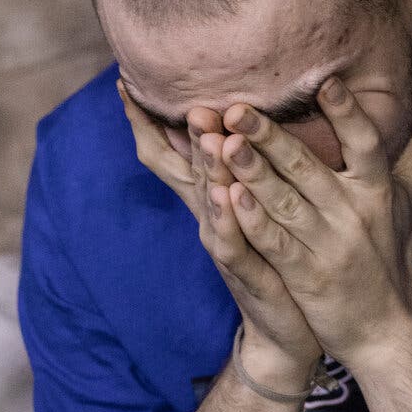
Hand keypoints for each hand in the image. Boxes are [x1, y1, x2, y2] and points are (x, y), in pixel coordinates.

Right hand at [118, 81, 322, 388]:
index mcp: (209, 197)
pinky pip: (234, 243)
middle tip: (189, 99)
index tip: (128, 82)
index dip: (146, 121)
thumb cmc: (272, 258)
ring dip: (208, 168)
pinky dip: (230, 218)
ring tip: (210, 136)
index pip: (169, 152)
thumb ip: (235, 162)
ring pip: (210, 201)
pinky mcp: (245, 274)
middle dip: (187, 135)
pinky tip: (230, 194)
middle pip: (187, 169)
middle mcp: (208, 217)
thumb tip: (225, 114)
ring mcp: (223, 246)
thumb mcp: (249, 205)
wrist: (283, 329)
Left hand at [218, 64, 411, 367]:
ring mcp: (330, 246)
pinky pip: (276, 244)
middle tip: (237, 108)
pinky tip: (229, 199)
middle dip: (269, 137)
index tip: (324, 82)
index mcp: (379, 189)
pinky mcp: (307, 277)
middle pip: (308, 168)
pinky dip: (253, 221)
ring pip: (285, 203)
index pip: (364, 143)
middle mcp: (356, 214)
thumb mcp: (409, 192)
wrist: (386, 329)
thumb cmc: (391, 249)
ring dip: (252, 173)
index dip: (346, 114)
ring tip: (222, 144)